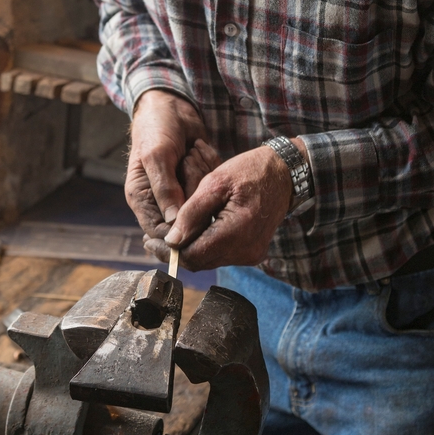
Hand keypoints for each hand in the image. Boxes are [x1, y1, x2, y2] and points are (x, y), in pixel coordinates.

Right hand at [126, 90, 219, 236]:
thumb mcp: (157, 156)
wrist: (173, 105)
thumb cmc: (156, 128)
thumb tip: (174, 224)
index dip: (177, 231)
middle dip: (192, 191)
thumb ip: (165, 189)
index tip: (193, 212)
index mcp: (143, 199)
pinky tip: (199, 148)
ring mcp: (182, 192)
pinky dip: (209, 165)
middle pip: (186, 219)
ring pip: (201, 203)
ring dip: (200, 174)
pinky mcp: (198, 182)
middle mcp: (162, 201)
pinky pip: (212, 187)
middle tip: (187, 161)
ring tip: (191, 151)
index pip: (159, 233)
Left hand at [143, 144, 294, 270]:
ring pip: (209, 260)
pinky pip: (222, 255)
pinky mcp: (253, 253)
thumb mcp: (215, 183)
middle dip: (175, 252)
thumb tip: (171, 240)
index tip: (150, 241)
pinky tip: (195, 232)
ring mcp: (251, 254)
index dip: (168, 251)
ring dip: (190, 249)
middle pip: (200, 262)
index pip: (193, 256)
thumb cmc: (249, 172)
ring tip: (172, 234)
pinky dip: (206, 246)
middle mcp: (245, 251)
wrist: (283, 174)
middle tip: (154, 239)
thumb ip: (191, 213)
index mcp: (236, 232)